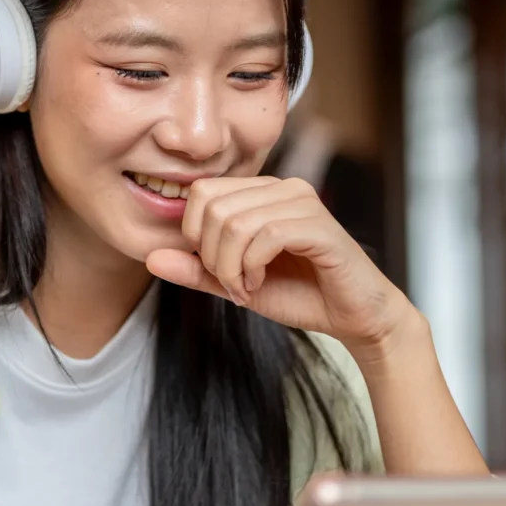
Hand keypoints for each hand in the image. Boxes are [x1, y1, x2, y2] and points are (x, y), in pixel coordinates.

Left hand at [146, 176, 417, 358]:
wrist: (355, 318)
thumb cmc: (301, 295)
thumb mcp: (236, 284)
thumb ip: (197, 271)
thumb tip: (151, 258)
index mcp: (261, 193)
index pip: (201, 194)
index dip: (195, 237)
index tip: (217, 272)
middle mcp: (282, 188)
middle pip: (213, 206)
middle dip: (211, 255)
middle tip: (231, 284)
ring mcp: (302, 202)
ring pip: (235, 222)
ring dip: (231, 266)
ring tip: (247, 287)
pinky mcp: (319, 225)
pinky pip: (265, 235)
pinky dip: (252, 266)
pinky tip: (260, 284)